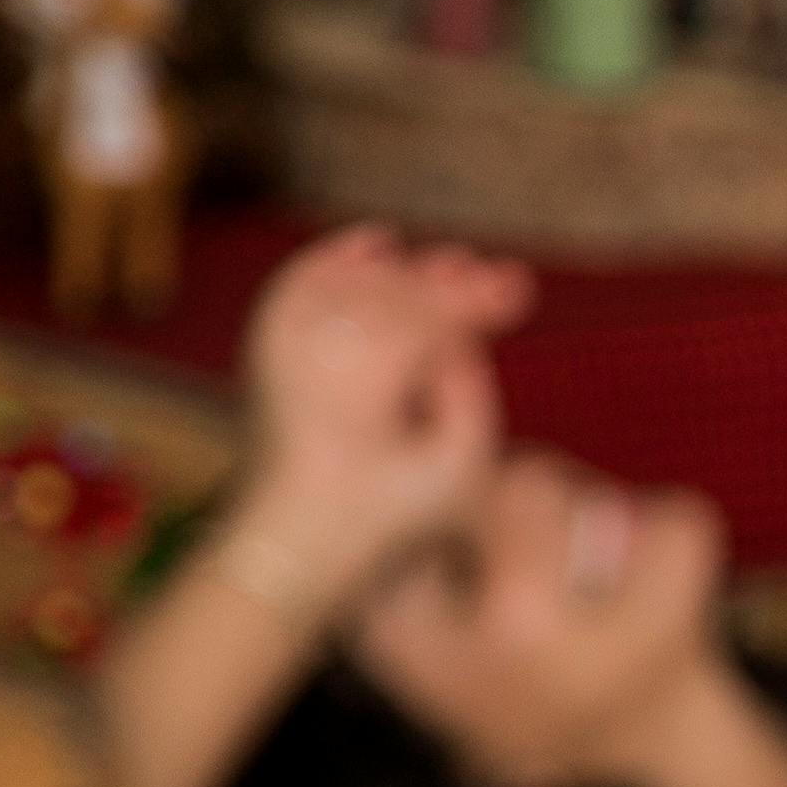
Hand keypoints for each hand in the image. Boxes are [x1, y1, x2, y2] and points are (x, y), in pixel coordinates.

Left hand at [232, 227, 529, 606]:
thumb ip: (469, 398)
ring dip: (406, 272)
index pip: (427, 317)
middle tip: (500, 275)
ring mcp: (282, 349)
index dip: (477, 299)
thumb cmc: (383, 517)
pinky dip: (335, 259)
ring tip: (455, 267)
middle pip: (392, 293)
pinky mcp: (266, 352)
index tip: (520, 292)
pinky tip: (376, 243)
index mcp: (362, 386)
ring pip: (351, 285)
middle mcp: (313, 355)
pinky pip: (298, 284)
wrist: (292, 542)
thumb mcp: (455, 474)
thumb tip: (457, 338)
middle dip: (450, 282)